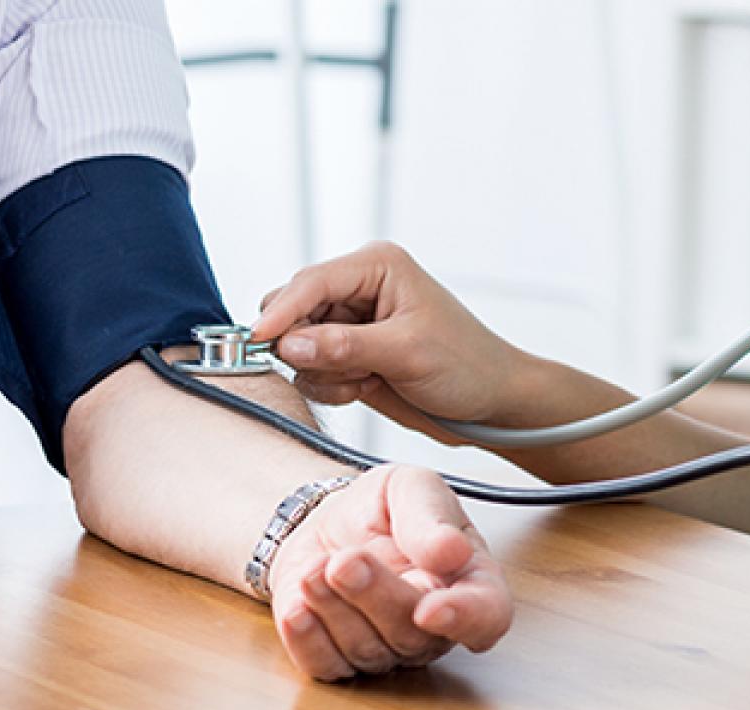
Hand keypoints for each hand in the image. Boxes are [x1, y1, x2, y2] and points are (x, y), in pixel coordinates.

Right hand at [252, 243, 535, 444]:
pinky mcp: (347, 355)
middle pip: (292, 310)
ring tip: (366, 380)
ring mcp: (350, 324)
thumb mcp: (406, 352)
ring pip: (296, 346)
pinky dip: (330, 387)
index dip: (281, 313)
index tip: (258, 342)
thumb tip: (289, 343)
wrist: (491, 403)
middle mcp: (357, 289)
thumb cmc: (467, 364)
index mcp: (376, 266)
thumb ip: (344, 346)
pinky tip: (364, 389)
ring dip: (323, 372)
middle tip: (342, 369)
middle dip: (306, 347)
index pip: (311, 282)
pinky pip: (309, 372)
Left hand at [268, 464, 513, 679]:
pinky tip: (298, 607)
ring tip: (315, 568)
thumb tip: (452, 549)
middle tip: (346, 560)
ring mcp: (387, 648)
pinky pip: (326, 665)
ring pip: (366, 650)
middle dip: (375, 595)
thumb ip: (431, 516)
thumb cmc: (381, 509)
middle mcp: (432, 625)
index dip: (465, 619)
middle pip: (414, 634)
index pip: (487, 615)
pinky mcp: (340, 658)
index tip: (430, 610)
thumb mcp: (410, 487)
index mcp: (468, 580)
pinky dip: (307, 638)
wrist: (327, 522)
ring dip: (334, 608)